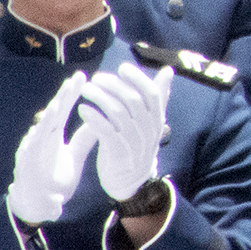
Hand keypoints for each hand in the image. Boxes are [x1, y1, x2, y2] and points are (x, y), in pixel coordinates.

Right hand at [7, 75, 98, 226]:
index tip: (83, 76)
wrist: (37, 207)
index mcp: (53, 136)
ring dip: (50, 117)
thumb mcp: (75, 157)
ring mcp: (31, 151)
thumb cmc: (54, 180)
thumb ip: (85, 139)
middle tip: (76, 78)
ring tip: (61, 103)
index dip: (72, 94)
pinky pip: (31, 151)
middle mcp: (40, 139)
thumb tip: (103, 120)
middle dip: (64, 96)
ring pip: (40, 130)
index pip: (64, 110)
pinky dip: (35, 140)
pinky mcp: (26, 166)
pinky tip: (41, 130)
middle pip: (53, 114)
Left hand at [81, 63, 172, 202]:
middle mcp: (149, 129)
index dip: (138, 79)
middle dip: (113, 85)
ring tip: (85, 89)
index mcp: (157, 119)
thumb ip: (157, 97)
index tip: (122, 68)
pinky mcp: (119, 154)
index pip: (152, 93)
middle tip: (96, 77)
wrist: (128, 180)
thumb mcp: (149, 121)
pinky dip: (93, 118)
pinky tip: (82, 109)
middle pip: (133, 100)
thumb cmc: (135, 143)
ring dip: (100, 98)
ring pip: (118, 113)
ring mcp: (135, 142)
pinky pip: (105, 131)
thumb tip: (168, 70)